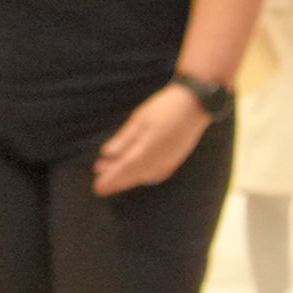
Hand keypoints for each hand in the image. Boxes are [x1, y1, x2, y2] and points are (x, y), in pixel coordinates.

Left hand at [90, 80, 210, 194]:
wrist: (196, 104)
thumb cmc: (165, 108)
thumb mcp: (139, 120)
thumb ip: (124, 139)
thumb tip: (107, 154)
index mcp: (148, 149)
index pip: (125, 169)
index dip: (110, 179)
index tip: (97, 188)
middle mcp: (160, 160)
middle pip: (134, 175)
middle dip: (116, 181)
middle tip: (99, 187)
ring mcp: (170, 162)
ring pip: (145, 176)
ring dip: (129, 179)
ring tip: (114, 177)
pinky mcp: (176, 159)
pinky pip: (157, 174)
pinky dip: (143, 176)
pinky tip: (137, 174)